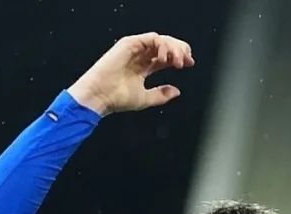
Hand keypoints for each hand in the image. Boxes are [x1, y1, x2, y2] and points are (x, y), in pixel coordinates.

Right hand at [68, 33, 193, 115]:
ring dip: (173, 48)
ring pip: (161, 40)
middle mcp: (140, 55)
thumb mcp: (145, 98)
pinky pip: (152, 38)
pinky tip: (166, 58)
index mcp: (143, 66)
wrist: (100, 96)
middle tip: (187, 61)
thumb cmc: (117, 98)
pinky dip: (163, 45)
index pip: (166, 57)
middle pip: (166, 46)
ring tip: (178, 62)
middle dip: (180, 50)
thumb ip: (161, 94)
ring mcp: (135, 48)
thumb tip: (176, 91)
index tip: (190, 64)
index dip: (180, 57)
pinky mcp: (130, 44)